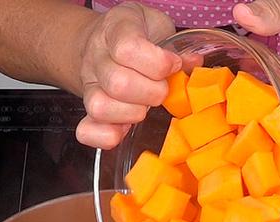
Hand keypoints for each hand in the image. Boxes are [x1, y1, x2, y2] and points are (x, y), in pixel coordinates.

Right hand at [74, 2, 181, 148]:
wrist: (104, 39)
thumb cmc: (138, 33)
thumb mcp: (158, 26)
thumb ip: (176, 45)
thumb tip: (193, 64)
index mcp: (116, 28)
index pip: (127, 49)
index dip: (157, 63)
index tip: (173, 65)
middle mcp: (96, 56)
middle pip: (118, 83)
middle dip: (151, 93)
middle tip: (162, 89)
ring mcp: (88, 84)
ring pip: (100, 108)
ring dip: (132, 113)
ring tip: (145, 106)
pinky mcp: (87, 109)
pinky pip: (86, 131)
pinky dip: (106, 136)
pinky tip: (124, 130)